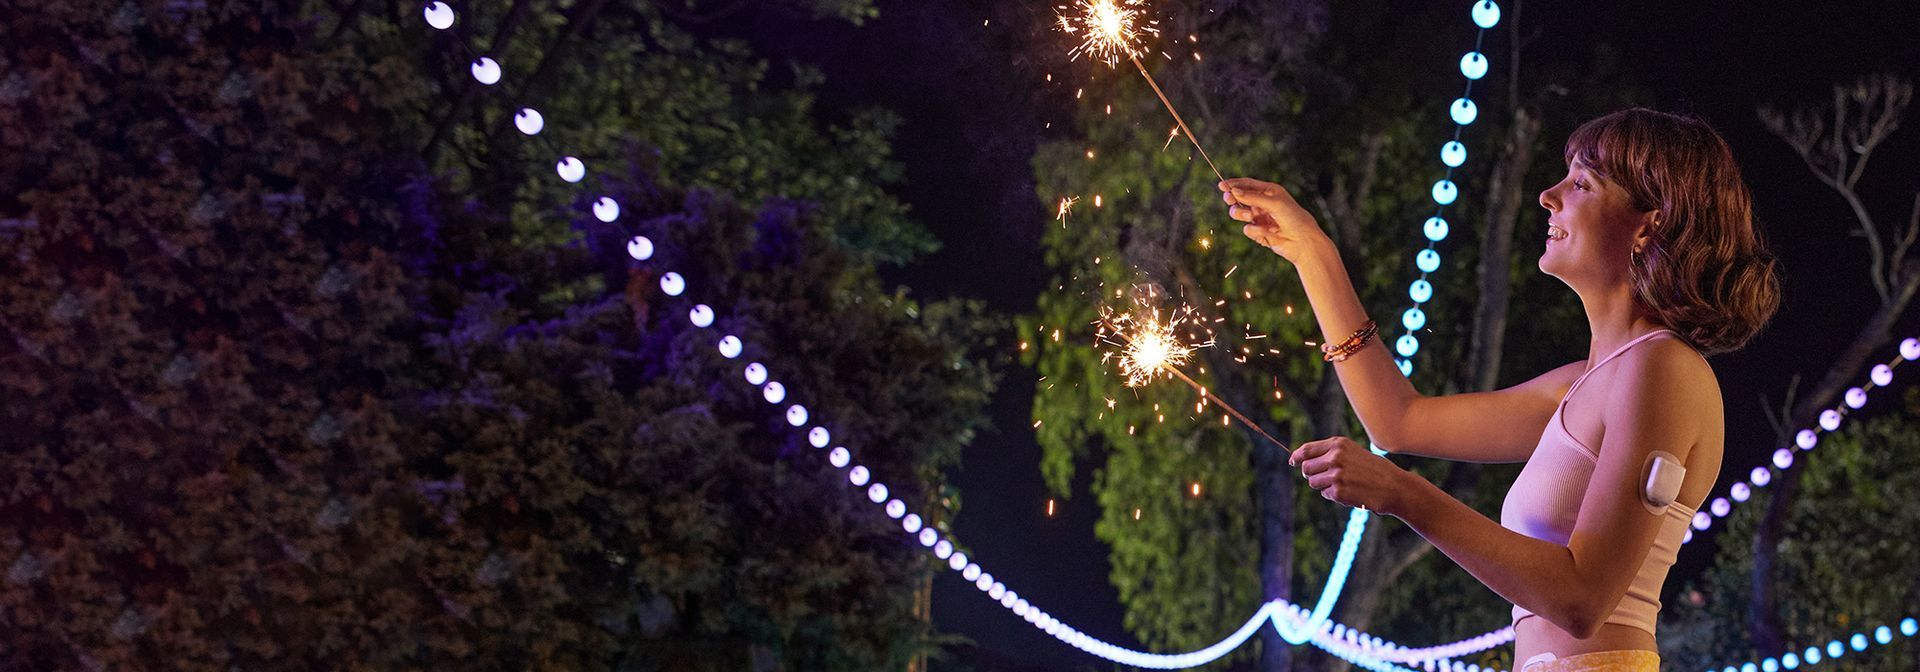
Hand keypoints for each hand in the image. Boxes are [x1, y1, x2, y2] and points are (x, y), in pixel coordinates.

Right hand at [1219, 177, 1328, 261]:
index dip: (1233, 184)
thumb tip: (1233, 191)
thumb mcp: (1274, 203)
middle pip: (1239, 198)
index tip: (1221, 185)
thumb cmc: (1293, 217)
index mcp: (1269, 192)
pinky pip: (1247, 230)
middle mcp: (1262, 204)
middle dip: (1233, 199)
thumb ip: (1252, 197)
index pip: (1247, 184)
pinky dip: (1255, 230)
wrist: (1303, 241)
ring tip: (1250, 217)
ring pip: (1239, 214)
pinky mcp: (1258, 233)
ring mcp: (1259, 218)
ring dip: (1241, 214)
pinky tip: (1268, 232)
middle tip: (1229, 199)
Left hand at [1291, 436, 1409, 515]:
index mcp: (1338, 444)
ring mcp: (1336, 474)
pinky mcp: (1338, 491)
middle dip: (1312, 474)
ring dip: (1323, 486)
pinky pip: (1325, 494)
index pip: (1307, 450)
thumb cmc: (1373, 469)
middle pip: (1306, 468)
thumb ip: (1330, 453)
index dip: (1297, 456)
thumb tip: (1302, 459)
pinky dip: (1334, 495)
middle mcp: (1335, 457)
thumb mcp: (1352, 452)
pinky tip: (1350, 492)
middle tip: (1326, 478)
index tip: (1293, 461)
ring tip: (1343, 484)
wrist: (1394, 486)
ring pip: (1313, 482)